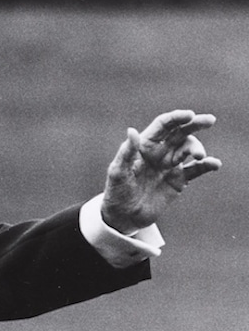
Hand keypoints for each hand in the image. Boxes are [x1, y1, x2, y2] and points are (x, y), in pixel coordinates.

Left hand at [101, 110, 220, 232]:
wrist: (124, 216)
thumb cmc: (116, 191)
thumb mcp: (118, 172)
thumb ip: (126, 152)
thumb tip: (132, 130)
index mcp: (144, 145)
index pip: (163, 126)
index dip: (176, 118)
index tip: (189, 115)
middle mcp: (159, 152)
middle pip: (180, 132)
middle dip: (195, 124)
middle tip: (209, 120)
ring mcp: (170, 165)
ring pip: (189, 149)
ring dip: (197, 149)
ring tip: (200, 156)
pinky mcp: (179, 180)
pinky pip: (196, 170)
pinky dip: (207, 166)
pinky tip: (214, 164)